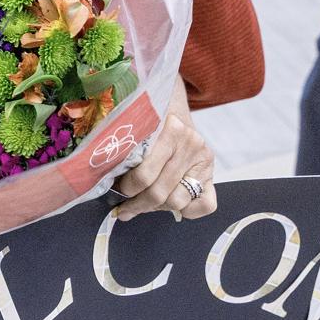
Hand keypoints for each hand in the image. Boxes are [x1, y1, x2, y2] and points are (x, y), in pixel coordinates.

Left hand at [109, 86, 216, 222]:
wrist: (173, 108)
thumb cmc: (149, 123)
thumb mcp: (136, 128)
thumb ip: (126, 150)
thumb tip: (107, 185)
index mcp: (168, 129)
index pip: (144, 175)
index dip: (127, 189)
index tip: (116, 192)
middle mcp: (189, 143)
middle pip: (159, 191)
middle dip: (137, 204)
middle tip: (124, 209)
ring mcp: (202, 158)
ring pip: (177, 200)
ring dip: (156, 208)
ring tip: (144, 204)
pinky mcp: (212, 172)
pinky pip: (206, 205)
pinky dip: (189, 211)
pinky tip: (171, 205)